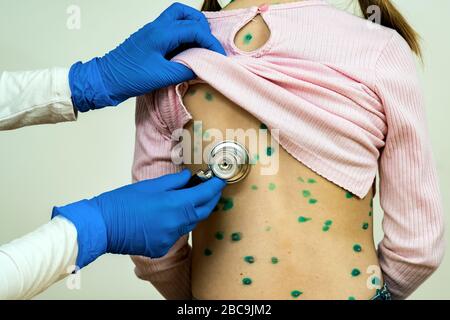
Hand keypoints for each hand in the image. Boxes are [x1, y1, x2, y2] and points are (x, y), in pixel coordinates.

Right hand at [52, 170, 225, 267]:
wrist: (102, 226)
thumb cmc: (122, 203)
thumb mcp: (150, 186)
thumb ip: (174, 182)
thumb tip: (189, 178)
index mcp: (174, 205)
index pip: (204, 195)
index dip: (215, 186)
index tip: (220, 179)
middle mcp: (176, 224)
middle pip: (203, 211)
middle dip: (211, 199)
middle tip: (212, 188)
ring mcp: (170, 238)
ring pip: (190, 223)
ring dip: (194, 211)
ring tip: (192, 199)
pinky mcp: (162, 247)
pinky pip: (176, 234)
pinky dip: (177, 223)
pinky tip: (168, 215)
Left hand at [69, 2, 224, 111]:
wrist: (106, 79)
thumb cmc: (130, 77)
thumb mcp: (162, 77)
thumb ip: (185, 71)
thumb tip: (202, 68)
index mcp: (161, 33)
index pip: (194, 29)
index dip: (210, 42)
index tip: (218, 56)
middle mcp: (157, 27)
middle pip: (187, 14)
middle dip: (203, 29)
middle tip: (209, 47)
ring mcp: (153, 30)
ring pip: (178, 17)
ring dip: (193, 28)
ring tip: (200, 48)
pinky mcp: (150, 38)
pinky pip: (171, 28)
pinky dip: (183, 35)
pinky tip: (186, 52)